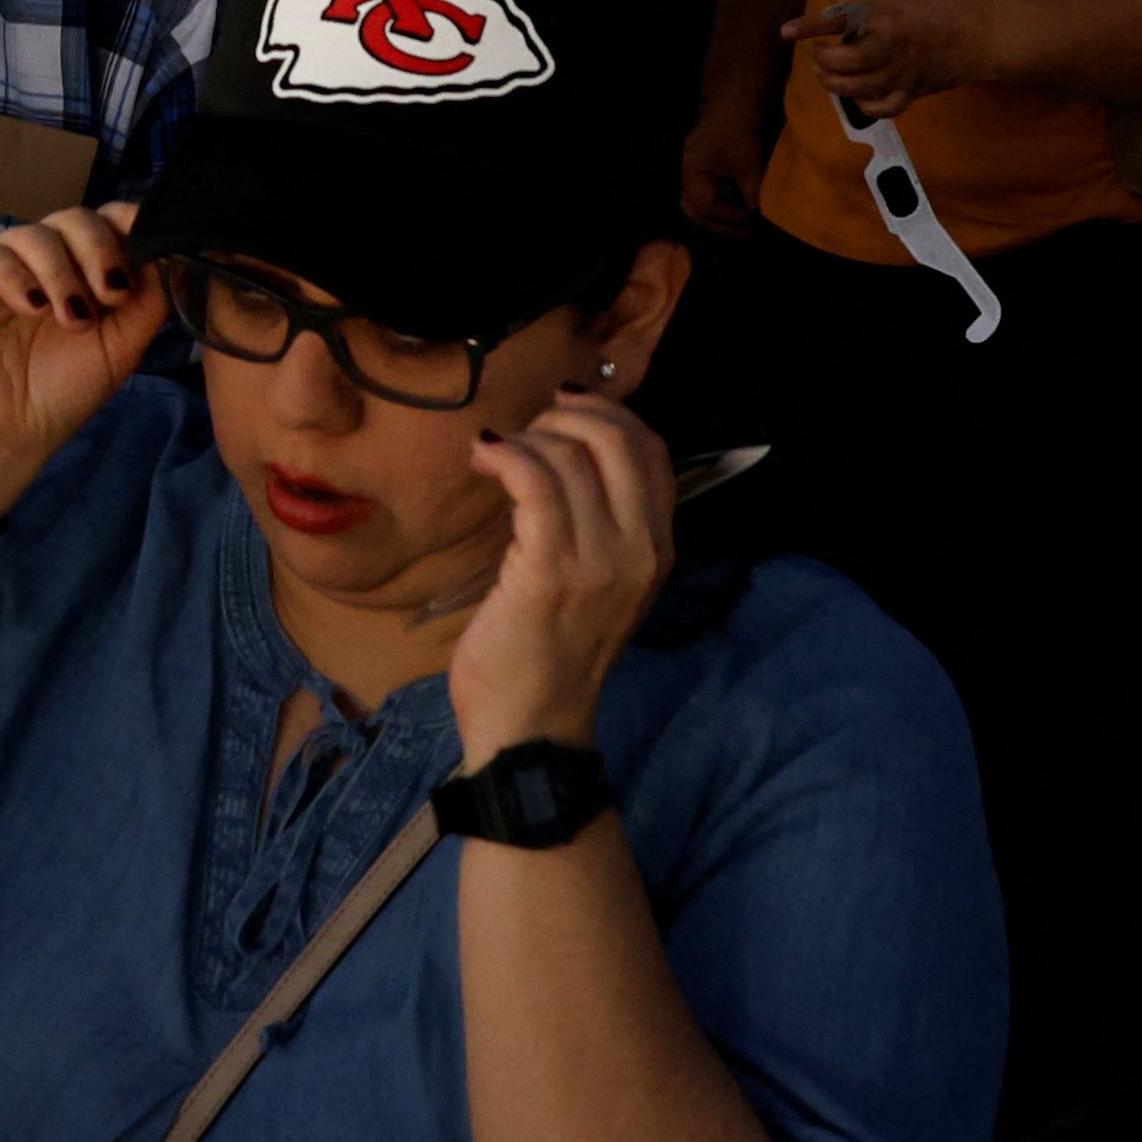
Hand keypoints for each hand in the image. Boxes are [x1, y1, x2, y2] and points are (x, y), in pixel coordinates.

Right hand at [0, 209, 157, 508]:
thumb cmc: (61, 394)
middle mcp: (38, 260)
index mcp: (78, 269)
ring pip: (34, 233)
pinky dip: (15, 276)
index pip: (104, 221)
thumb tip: (168, 253)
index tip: (146, 254)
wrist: (6, 438)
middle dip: (100, 249)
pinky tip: (31, 308)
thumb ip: (148, 299)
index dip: (127, 226)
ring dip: (62, 273)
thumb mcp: (122, 347)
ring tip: (70, 319)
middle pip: (74, 218)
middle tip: (110, 294)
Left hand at [449, 389, 676, 754]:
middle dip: (567, 416)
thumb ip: (598, 524)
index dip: (608, 414)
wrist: (532, 729)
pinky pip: (535, 482)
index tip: (561, 411)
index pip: (653, 450)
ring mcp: (600, 561)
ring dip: (525, 438)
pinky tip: (483, 459)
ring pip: (570, 455)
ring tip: (496, 456)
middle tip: (525, 433)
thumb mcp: (597, 586)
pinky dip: (505, 457)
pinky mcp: (550, 570)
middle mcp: (641, 550)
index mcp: (658, 550)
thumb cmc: (550, 655)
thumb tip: (565, 449)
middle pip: (620, 439)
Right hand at [677, 97, 770, 234]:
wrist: (734, 99)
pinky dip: (717, 201)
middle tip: (745, 232)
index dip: (729, 217)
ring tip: (741, 223)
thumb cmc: (740, 132)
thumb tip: (757, 217)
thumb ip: (751, 194)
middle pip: (694, 209)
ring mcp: (691, 167)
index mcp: (692, 173)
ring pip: (696, 201)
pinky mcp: (700, 162)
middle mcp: (686, 172)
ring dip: (717, 214)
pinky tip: (736, 203)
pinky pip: (703, 190)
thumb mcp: (749, 166)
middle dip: (719, 223)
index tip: (751, 218)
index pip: (705, 208)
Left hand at [798, 0, 997, 117]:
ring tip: (828, 76)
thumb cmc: (951, 5)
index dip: (809, 28)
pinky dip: (866, 106)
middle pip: (843, 64)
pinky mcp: (914, 92)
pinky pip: (883, 108)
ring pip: (857, 90)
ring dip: (836, 85)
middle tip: (818, 55)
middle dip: (822, 62)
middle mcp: (888, 48)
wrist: (987, 36)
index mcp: (885, 16)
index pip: (838, 21)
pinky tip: (860, 97)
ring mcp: (901, 74)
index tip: (786, 32)